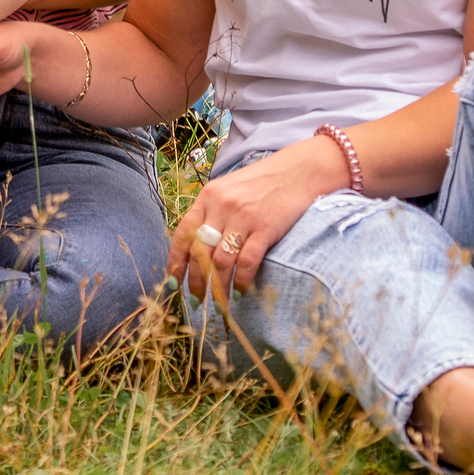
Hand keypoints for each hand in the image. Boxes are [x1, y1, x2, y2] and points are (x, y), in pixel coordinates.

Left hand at [167, 135, 348, 304]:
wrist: (300, 170)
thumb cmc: (263, 182)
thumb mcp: (229, 189)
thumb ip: (212, 212)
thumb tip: (196, 246)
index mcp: (208, 197)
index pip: (183, 233)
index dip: (176, 261)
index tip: (173, 282)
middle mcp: (221, 206)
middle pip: (199, 252)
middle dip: (196, 281)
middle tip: (196, 301)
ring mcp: (244, 217)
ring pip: (221, 261)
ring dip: (218, 287)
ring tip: (219, 304)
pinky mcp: (266, 227)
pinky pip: (247, 261)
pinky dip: (242, 281)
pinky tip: (241, 291)